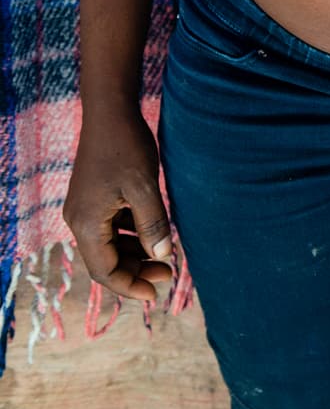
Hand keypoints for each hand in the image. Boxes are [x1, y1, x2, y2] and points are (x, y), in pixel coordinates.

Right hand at [63, 107, 173, 301]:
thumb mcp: (144, 188)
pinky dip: (133, 237)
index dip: (130, 286)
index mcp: (86, 223)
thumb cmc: (127, 147)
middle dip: (136, 271)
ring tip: (166, 258)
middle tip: (170, 274)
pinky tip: (156, 235)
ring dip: (136, 255)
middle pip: (105, 261)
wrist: (110, 113)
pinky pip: (112, 229)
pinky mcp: (95, 200)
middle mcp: (79, 220)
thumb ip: (153, 225)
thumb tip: (163, 257)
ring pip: (109, 246)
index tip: (157, 294)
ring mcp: (85, 210)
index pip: (104, 271)